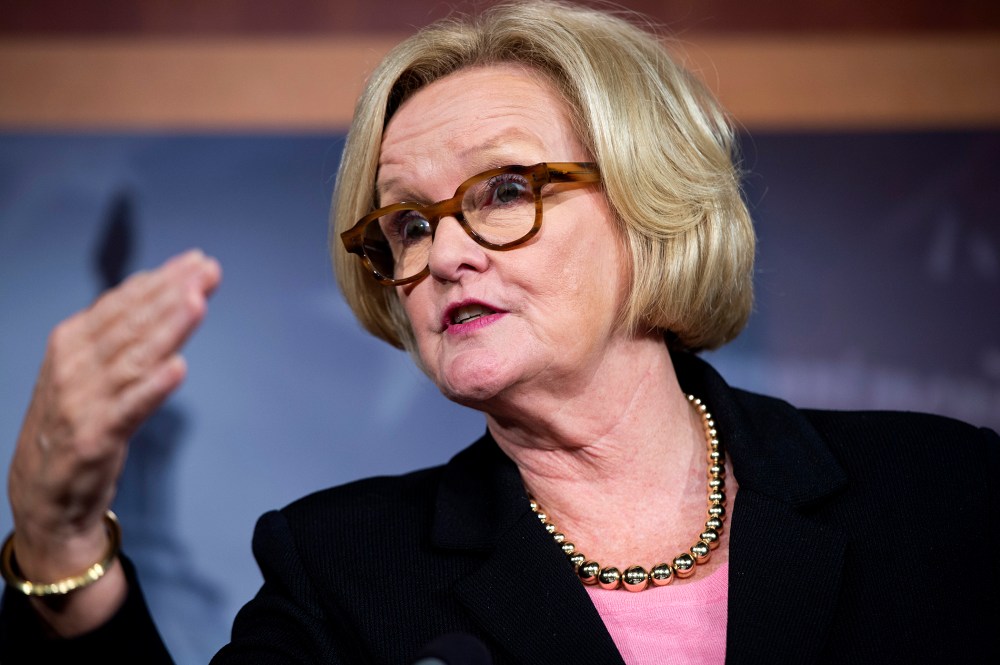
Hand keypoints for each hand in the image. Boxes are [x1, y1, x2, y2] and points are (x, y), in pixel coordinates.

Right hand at [6, 249, 220, 633]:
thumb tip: (160, 289)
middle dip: (171, 294)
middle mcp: (73, 366)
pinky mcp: (95, 438)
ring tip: (197, 304)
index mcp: (71, 343)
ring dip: (168, 329)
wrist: (46, 496)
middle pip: (130, 323)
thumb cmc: (76, 423)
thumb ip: (121, 333)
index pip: (121, 303)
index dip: (160, 280)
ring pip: (133, 358)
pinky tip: (177, 369)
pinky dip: (153, 388)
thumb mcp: (90, 369)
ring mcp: (82, 402)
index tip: (196, 262)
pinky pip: (128, 409)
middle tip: (207, 272)